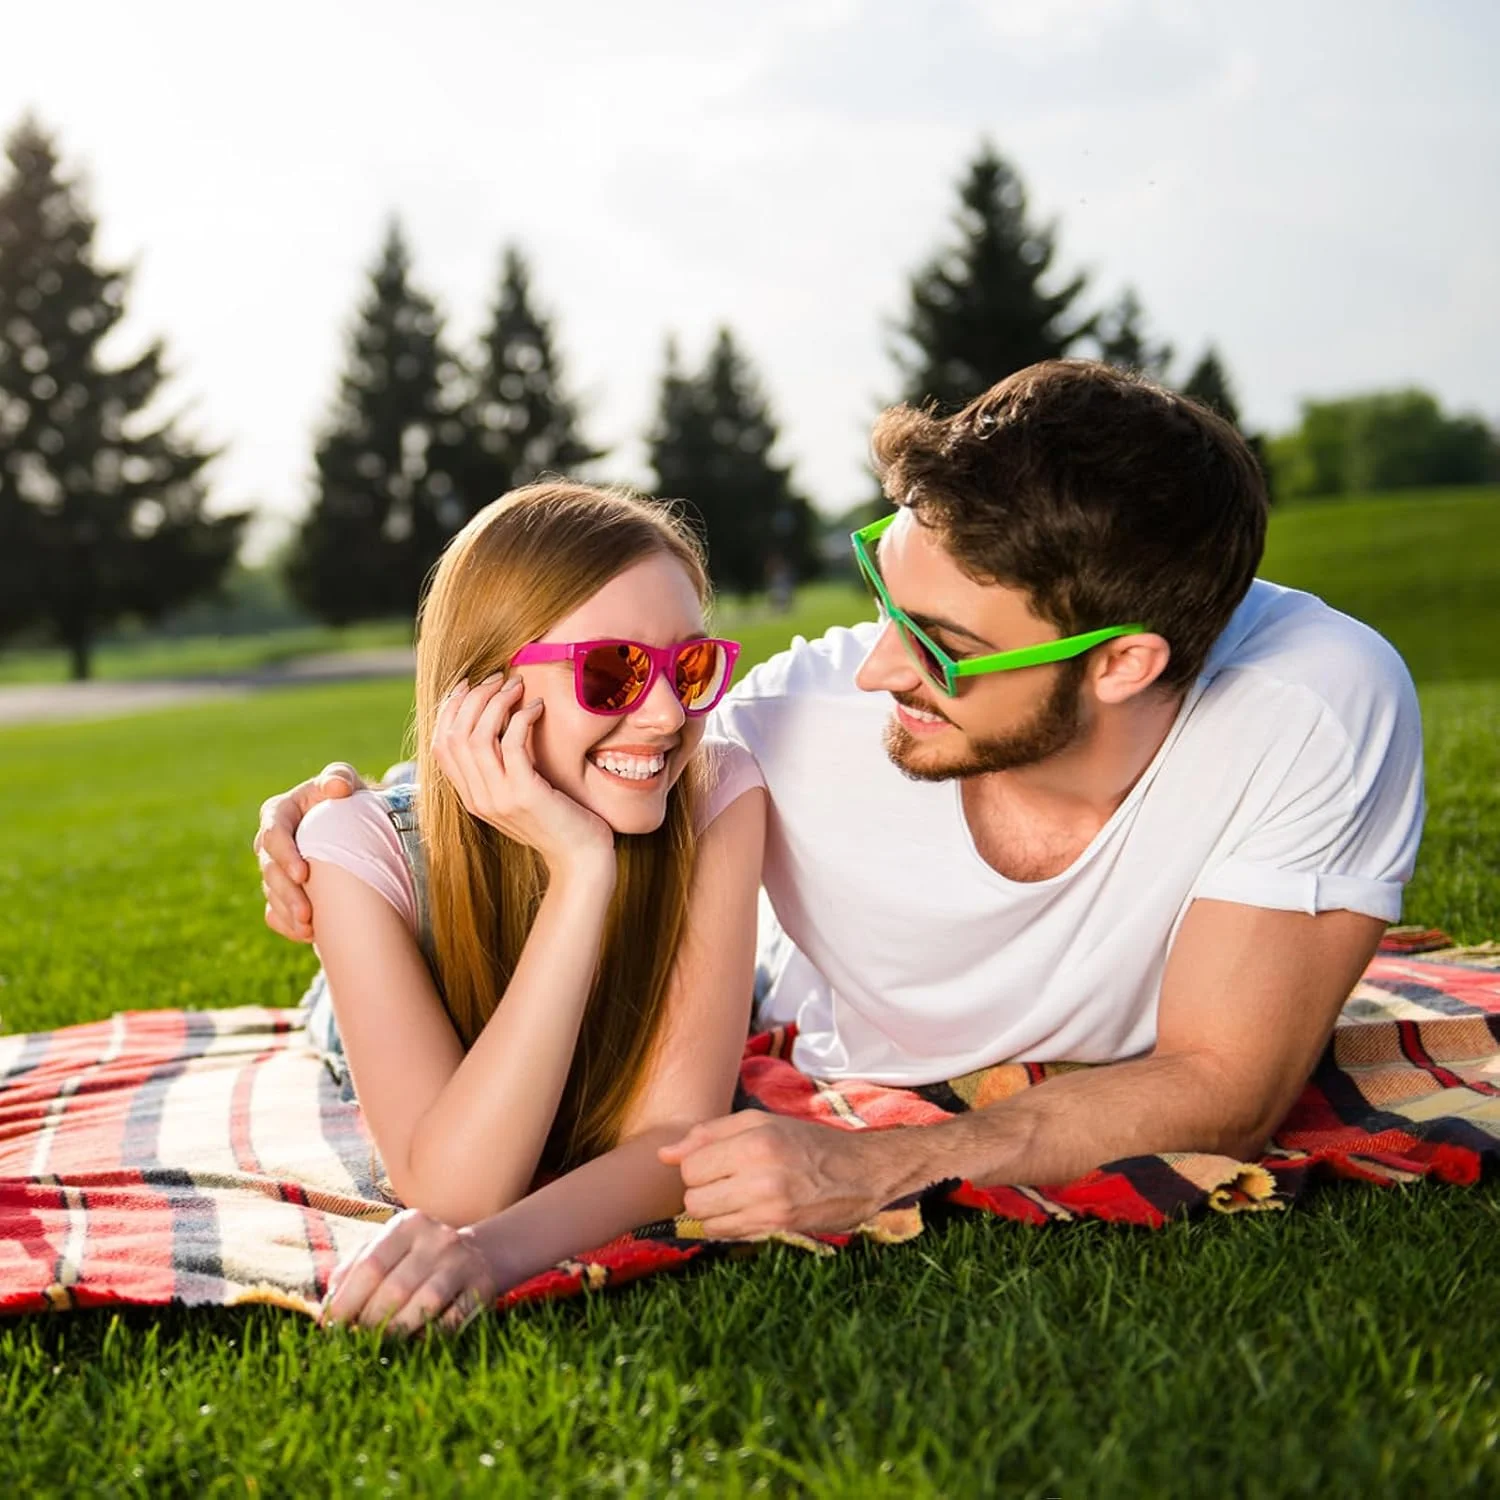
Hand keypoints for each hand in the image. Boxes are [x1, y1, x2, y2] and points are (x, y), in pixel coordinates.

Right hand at [255, 762, 366, 940]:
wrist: (358, 827)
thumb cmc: (349, 799)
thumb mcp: (346, 782)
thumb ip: (340, 777)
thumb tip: (337, 788)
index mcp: (279, 814)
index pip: (273, 834)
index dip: (284, 855)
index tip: (304, 873)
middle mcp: (271, 844)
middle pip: (269, 871)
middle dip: (286, 893)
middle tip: (307, 912)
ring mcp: (275, 871)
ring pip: (272, 895)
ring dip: (289, 913)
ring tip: (308, 928)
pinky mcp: (283, 893)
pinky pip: (275, 914)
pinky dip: (288, 926)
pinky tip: (307, 935)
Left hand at [320, 1209, 497, 1336]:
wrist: (479, 1254)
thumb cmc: (416, 1258)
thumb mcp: (387, 1250)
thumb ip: (353, 1271)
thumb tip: (326, 1308)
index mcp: (408, 1224)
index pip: (371, 1265)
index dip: (347, 1300)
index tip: (332, 1326)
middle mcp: (437, 1238)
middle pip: (396, 1288)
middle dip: (370, 1321)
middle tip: (358, 1339)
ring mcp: (462, 1261)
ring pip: (425, 1304)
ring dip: (398, 1331)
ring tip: (382, 1343)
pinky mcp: (481, 1287)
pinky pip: (452, 1321)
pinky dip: (429, 1336)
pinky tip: (416, 1340)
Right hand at [433, 675, 614, 880]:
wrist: (581, 860)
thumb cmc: (559, 820)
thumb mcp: (520, 793)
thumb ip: (502, 768)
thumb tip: (499, 723)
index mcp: (471, 797)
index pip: (441, 745)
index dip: (451, 709)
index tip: (472, 685)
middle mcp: (478, 799)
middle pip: (454, 735)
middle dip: (473, 698)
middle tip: (499, 679)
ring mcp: (498, 798)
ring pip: (477, 737)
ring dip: (496, 703)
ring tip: (517, 686)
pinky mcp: (525, 794)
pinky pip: (511, 744)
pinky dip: (521, 719)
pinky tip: (537, 708)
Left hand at [659, 1113, 902, 1237]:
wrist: (861, 1173)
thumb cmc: (808, 1142)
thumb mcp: (762, 1123)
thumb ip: (709, 1134)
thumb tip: (663, 1155)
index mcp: (755, 1142)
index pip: (690, 1166)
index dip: (697, 1165)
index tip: (716, 1161)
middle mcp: (760, 1177)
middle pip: (692, 1198)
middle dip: (701, 1189)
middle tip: (725, 1179)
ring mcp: (768, 1208)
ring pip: (704, 1221)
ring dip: (712, 1209)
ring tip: (735, 1194)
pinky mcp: (776, 1229)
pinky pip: (725, 1235)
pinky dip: (726, 1224)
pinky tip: (746, 1209)